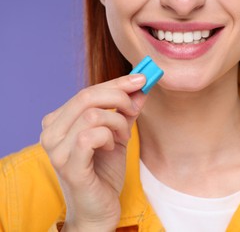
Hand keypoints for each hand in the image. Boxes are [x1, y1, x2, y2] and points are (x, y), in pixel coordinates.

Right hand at [40, 74, 146, 230]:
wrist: (99, 208)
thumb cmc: (104, 171)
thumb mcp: (117, 135)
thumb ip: (125, 112)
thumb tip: (141, 87)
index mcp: (59, 121)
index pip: (87, 92)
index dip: (116, 83)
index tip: (141, 78)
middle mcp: (51, 132)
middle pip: (86, 96)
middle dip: (119, 97)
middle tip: (136, 108)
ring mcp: (56, 149)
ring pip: (92, 115)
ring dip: (117, 123)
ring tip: (123, 137)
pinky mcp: (68, 165)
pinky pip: (91, 135)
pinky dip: (109, 136)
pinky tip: (113, 146)